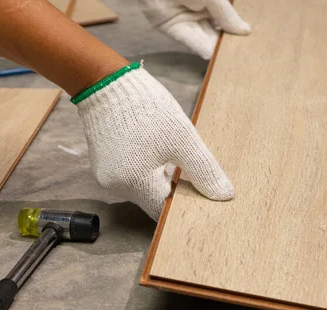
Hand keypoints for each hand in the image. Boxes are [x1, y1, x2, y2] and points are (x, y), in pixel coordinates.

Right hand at [74, 63, 233, 219]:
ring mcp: (106, 174)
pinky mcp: (103, 162)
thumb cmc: (147, 109)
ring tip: (176, 159)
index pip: (165, 210)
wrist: (107, 81)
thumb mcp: (183, 139)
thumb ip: (204, 170)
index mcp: (135, 183)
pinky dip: (147, 169)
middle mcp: (116, 185)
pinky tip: (158, 152)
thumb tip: (224, 195)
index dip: (185, 204)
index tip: (202, 195)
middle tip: (193, 175)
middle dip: (174, 190)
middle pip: (153, 199)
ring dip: (161, 178)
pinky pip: (131, 174)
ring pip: (142, 187)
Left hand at [140, 0, 250, 58]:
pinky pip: (190, 41)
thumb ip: (227, 14)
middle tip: (244, 53)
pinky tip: (215, 57)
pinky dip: (203, 49)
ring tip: (233, 59)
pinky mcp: (172, 28)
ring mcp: (186, 17)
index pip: (227, 14)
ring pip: (206, 36)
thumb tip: (245, 31)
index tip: (250, 39)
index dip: (237, 25)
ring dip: (218, 47)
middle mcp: (200, 6)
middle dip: (229, 39)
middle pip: (218, 27)